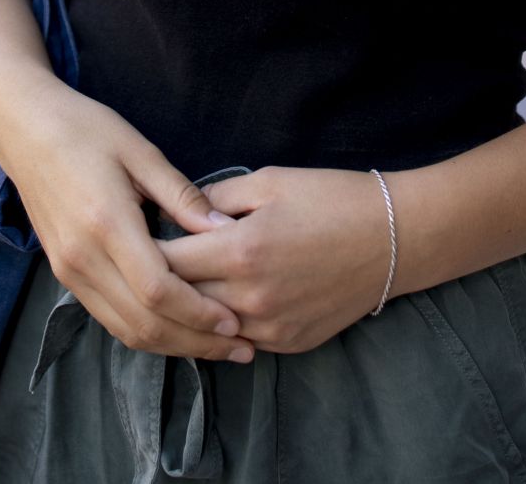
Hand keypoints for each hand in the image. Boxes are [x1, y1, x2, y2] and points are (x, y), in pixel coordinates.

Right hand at [0, 79, 257, 363]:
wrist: (25, 128)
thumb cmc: (85, 129)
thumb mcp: (140, 151)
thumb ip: (181, 196)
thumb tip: (225, 231)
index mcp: (106, 223)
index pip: (157, 290)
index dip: (199, 313)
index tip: (235, 322)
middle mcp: (83, 257)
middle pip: (144, 321)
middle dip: (194, 341)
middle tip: (239, 347)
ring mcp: (69, 271)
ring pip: (125, 329)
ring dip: (173, 344)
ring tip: (215, 346)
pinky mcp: (64, 274)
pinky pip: (109, 318)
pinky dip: (145, 331)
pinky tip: (176, 328)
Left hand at [154, 166, 393, 354]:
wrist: (394, 237)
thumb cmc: (330, 198)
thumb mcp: (269, 181)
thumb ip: (216, 200)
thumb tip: (179, 215)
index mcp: (240, 251)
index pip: (165, 262)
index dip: (142, 248)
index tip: (131, 235)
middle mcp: (250, 298)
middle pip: (179, 300)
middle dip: (157, 281)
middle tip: (140, 262)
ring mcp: (271, 328)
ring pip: (205, 329)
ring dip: (186, 309)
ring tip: (169, 286)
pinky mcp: (290, 345)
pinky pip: (238, 341)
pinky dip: (220, 325)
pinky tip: (211, 304)